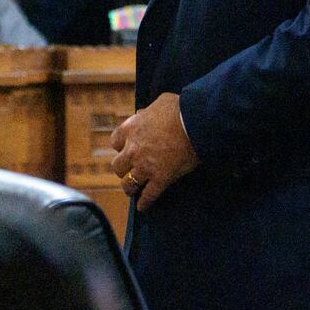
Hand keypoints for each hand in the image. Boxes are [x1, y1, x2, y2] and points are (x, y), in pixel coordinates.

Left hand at [109, 93, 198, 210]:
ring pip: (129, 183)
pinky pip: (148, 195)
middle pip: (118, 165)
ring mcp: (145, 166)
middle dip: (123, 168)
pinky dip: (145, 202)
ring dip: (130, 187)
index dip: (121, 146)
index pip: (115, 141)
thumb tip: (143, 114)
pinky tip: (143, 207)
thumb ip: (147, 112)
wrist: (195, 122)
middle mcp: (133, 149)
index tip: (125, 149)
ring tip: (132, 190)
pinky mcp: (160, 179)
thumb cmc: (180, 109)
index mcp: (131, 129)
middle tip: (129, 170)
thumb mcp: (158, 103)